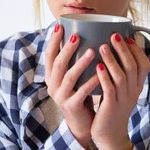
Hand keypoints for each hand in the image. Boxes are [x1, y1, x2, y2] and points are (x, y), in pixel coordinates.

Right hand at [44, 24, 99, 148]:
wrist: (82, 124)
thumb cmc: (81, 95)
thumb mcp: (75, 78)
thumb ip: (76, 62)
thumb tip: (86, 35)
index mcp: (52, 76)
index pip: (49, 55)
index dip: (53, 40)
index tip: (60, 25)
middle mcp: (53, 85)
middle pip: (57, 64)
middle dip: (66, 49)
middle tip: (76, 36)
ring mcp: (61, 96)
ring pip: (69, 77)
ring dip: (80, 63)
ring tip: (92, 51)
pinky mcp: (71, 106)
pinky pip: (82, 91)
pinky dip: (91, 81)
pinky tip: (101, 72)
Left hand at [91, 34, 149, 149]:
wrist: (110, 135)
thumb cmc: (113, 109)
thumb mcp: (122, 91)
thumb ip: (121, 74)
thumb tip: (114, 52)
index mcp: (137, 86)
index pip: (144, 65)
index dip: (137, 50)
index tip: (128, 37)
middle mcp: (133, 91)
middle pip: (133, 67)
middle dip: (124, 49)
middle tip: (114, 35)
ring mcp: (123, 100)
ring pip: (121, 76)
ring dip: (112, 60)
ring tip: (103, 46)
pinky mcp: (111, 107)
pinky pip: (109, 90)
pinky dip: (104, 77)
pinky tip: (97, 67)